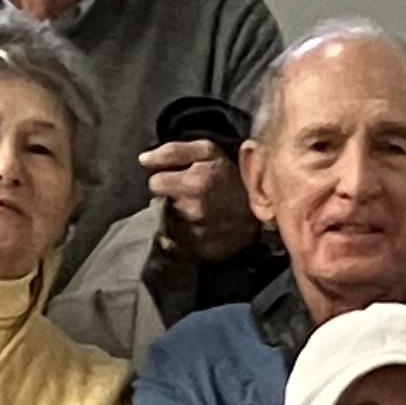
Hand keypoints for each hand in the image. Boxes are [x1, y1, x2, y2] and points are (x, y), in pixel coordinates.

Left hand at [142, 135, 257, 262]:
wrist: (262, 207)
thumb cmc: (231, 175)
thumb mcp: (207, 151)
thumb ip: (172, 151)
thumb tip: (143, 160)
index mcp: (192, 183)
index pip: (154, 184)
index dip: (164, 180)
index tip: (177, 181)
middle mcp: (192, 212)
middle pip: (158, 207)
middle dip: (169, 200)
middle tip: (188, 196)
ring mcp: (195, 235)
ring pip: (166, 226)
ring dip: (175, 219)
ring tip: (194, 211)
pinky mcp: (199, 253)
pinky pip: (176, 246)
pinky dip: (182, 237)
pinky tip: (197, 227)